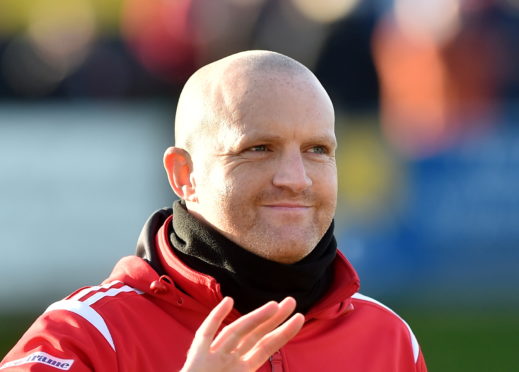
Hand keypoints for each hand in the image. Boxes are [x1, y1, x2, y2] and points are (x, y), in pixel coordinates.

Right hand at [180, 296, 303, 371]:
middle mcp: (229, 360)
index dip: (283, 333)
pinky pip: (206, 335)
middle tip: (292, 301)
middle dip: (274, 318)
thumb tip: (266, 355)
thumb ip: (251, 371)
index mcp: (242, 370)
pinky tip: (228, 301)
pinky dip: (215, 318)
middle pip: (255, 335)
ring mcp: (213, 357)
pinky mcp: (196, 358)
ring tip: (274, 305)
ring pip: (236, 332)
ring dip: (255, 318)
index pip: (267, 347)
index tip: (299, 317)